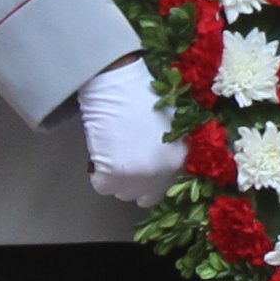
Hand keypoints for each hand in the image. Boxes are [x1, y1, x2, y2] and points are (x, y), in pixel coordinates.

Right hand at [78, 55, 173, 205]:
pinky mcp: (111, 177)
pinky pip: (102, 186)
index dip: (158, 179)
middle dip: (138, 183)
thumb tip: (167, 166)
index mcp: (180, 161)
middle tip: (127, 162)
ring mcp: (136, 178)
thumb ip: (175, 150)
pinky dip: (98, 174)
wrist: (117, 83)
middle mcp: (162, 175)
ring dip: (118, 179)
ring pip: (123, 193)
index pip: (171, 187)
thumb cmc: (144, 95)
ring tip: (114, 153)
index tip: (147, 170)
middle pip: (147, 197)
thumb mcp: (173, 124)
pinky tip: (101, 152)